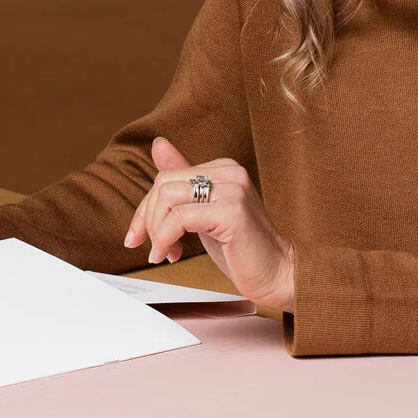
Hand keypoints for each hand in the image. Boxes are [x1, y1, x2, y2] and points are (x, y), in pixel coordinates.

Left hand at [123, 137, 294, 310]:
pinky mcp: (232, 211)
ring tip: (165, 252)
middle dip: (147, 219)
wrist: (277, 274)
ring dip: (156, 231)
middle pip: (163, 183)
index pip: (166, 175)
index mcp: (223, 168)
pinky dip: (165, 239)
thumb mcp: (204, 213)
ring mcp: (233, 189)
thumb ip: (182, 180)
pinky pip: (179, 218)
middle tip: (153, 248)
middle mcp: (230, 172)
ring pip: (168, 198)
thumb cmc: (242, 248)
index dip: (146, 208)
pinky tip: (171, 255)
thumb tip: (157, 144)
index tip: (140, 235)